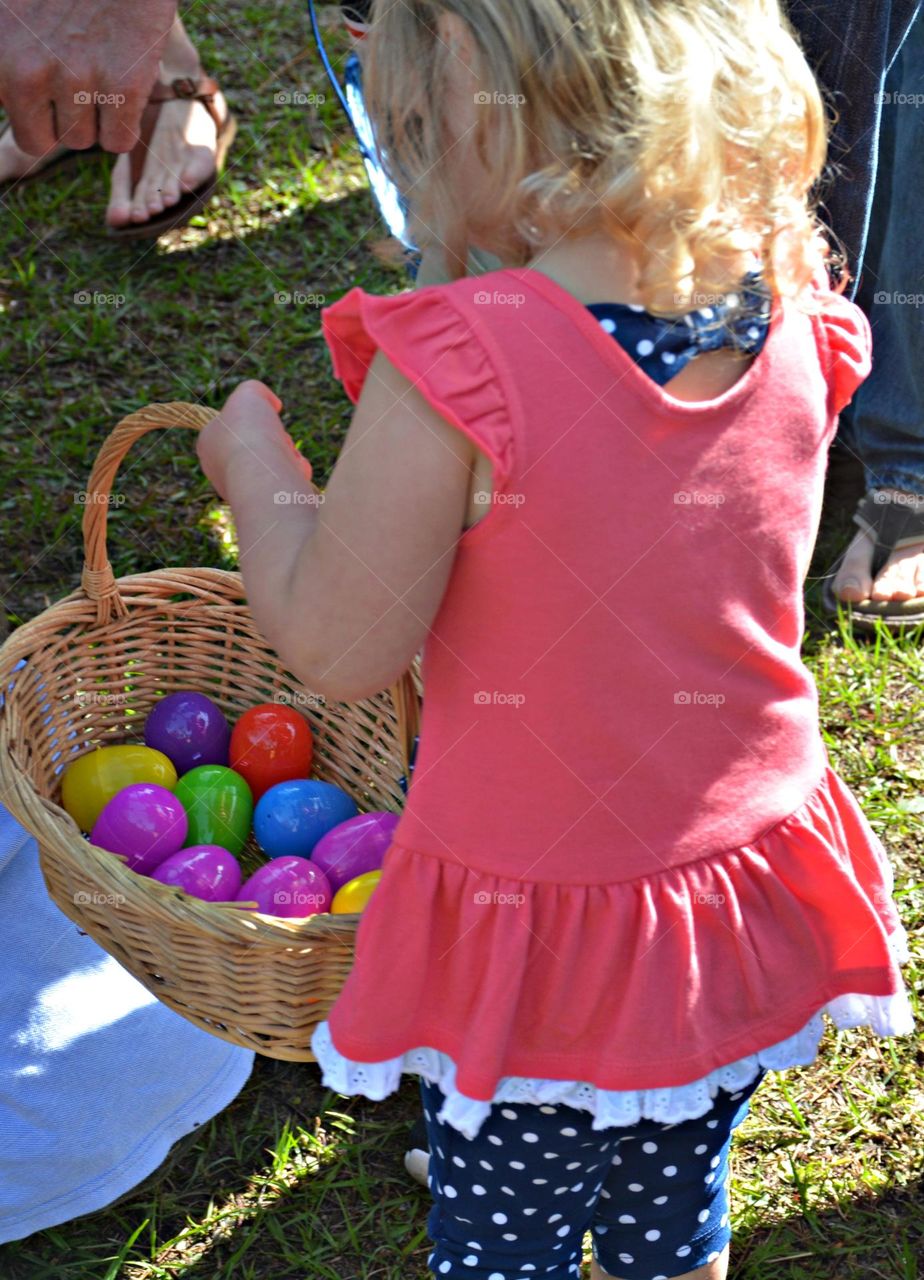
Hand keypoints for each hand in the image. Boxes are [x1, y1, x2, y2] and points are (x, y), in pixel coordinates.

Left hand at [0, 0, 176, 154]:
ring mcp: (74, 79)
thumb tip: (12, 101)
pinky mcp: (121, 86)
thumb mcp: (11, 14)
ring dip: (94, 116)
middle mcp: (26, 71)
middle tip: (74, 85)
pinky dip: (125, 123)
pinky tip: (124, 83)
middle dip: (57, 122)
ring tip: (99, 69)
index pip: (9, 121)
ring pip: (82, 141)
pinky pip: (119, 141)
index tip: (47, 82)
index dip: (33, 107)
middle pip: (39, 141)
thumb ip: (7, 63)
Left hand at [197, 380, 310, 500]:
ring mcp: (243, 492)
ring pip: (274, 465)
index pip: (234, 428)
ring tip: (289, 458)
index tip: (262, 420)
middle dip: (276, 440)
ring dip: (289, 457)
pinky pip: (285, 484)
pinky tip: (296, 474)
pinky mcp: (264, 506)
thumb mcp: (249, 394)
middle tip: (279, 439)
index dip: (254, 420)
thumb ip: (256, 390)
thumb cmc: (249, 433)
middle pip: (258, 446)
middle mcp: (221, 472)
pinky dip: (295, 475)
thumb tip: (273, 404)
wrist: (262, 476)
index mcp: (208, 445)